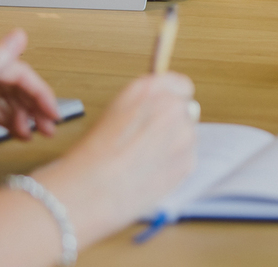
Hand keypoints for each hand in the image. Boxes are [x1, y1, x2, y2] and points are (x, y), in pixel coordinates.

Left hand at [0, 30, 61, 144]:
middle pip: (12, 83)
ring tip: (34, 132)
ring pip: (3, 96)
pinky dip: (4, 118)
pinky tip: (14, 129)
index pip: (17, 71)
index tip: (52, 111)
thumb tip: (20, 35)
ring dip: (21, 114)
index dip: (39, 92)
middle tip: (49, 125)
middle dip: (32, 106)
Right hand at [33, 73, 196, 248]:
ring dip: (172, 146)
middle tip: (149, 142)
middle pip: (185, 110)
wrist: (88, 192)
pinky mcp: (188, 161)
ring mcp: (184, 133)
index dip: (171, 99)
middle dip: (172, 124)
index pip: (179, 85)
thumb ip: (141, 106)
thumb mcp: (113, 114)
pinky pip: (187, 159)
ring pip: (187, 136)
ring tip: (143, 161)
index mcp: (148, 89)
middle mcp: (170, 106)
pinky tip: (149, 174)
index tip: (166, 110)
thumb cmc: (89, 157)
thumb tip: (154, 110)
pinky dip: (173, 166)